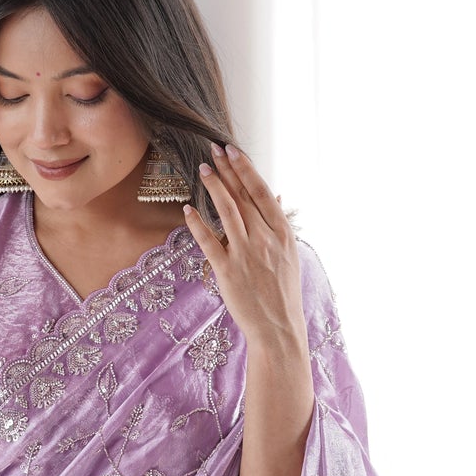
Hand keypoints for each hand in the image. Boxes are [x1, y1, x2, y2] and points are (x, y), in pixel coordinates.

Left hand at [183, 142, 303, 347]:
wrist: (278, 327)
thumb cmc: (282, 291)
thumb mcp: (288, 254)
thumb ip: (277, 224)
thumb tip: (275, 196)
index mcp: (281, 232)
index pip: (261, 192)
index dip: (245, 169)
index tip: (233, 151)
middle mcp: (264, 239)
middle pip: (242, 196)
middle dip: (226, 170)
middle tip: (212, 149)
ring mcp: (245, 254)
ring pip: (227, 212)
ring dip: (213, 187)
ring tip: (202, 169)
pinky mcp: (228, 270)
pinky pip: (209, 242)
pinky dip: (197, 223)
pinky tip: (187, 209)